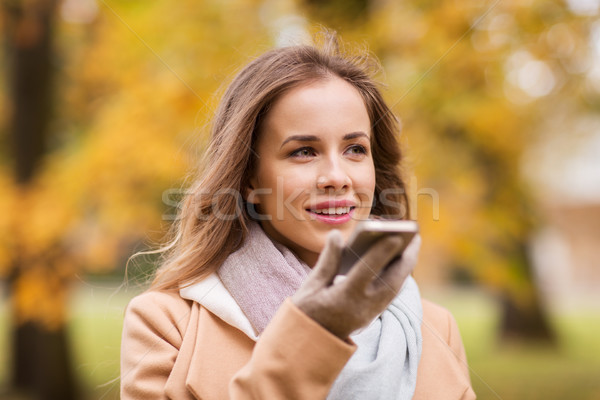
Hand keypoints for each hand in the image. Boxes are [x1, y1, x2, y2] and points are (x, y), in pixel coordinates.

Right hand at [291, 229, 420, 338]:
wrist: (310, 342)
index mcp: (344, 297)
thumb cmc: (308, 311)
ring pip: (396, 288)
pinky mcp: (373, 315)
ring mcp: (371, 313)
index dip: (382, 252)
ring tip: (412, 245)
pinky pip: (391, 294)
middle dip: (406, 258)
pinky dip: (398, 276)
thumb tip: (337, 235)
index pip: (367, 271)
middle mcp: (363, 307)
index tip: (396, 235)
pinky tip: (400, 261)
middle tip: (415, 235)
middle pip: (392, 281)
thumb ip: (328, 260)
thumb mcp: (312, 285)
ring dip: (406, 266)